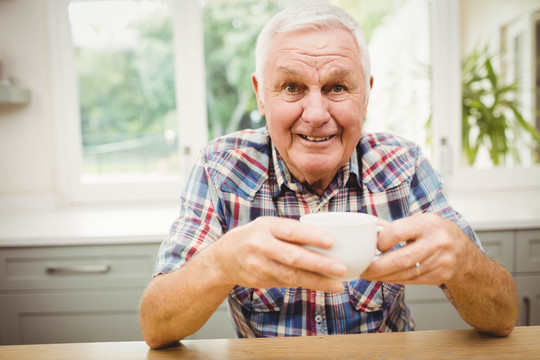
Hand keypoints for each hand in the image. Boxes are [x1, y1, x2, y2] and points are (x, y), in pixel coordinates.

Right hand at [209, 216, 345, 292]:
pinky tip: (323, 286)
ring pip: (291, 275)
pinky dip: (306, 285)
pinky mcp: (261, 281)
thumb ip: (290, 231)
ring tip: (338, 284)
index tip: (331, 242)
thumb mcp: (268, 226)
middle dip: (319, 264)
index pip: (291, 230)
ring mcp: (259, 266)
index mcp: (266, 226)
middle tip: (341, 268)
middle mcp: (260, 246)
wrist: (224, 258)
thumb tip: (326, 237)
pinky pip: (287, 283)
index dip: (311, 236)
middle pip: (292, 257)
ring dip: (317, 281)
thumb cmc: (254, 237)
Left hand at [361, 213, 469, 285]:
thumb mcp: (420, 221)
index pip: (397, 232)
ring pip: (405, 273)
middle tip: (362, 269)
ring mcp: (440, 262)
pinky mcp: (439, 276)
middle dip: (377, 267)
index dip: (381, 241)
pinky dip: (394, 279)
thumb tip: (370, 230)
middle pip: (401, 259)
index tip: (371, 245)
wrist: (464, 253)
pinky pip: (411, 281)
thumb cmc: (436, 233)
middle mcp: (437, 243)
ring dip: (383, 276)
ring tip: (368, 274)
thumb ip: (396, 226)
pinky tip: (383, 277)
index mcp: (429, 224)